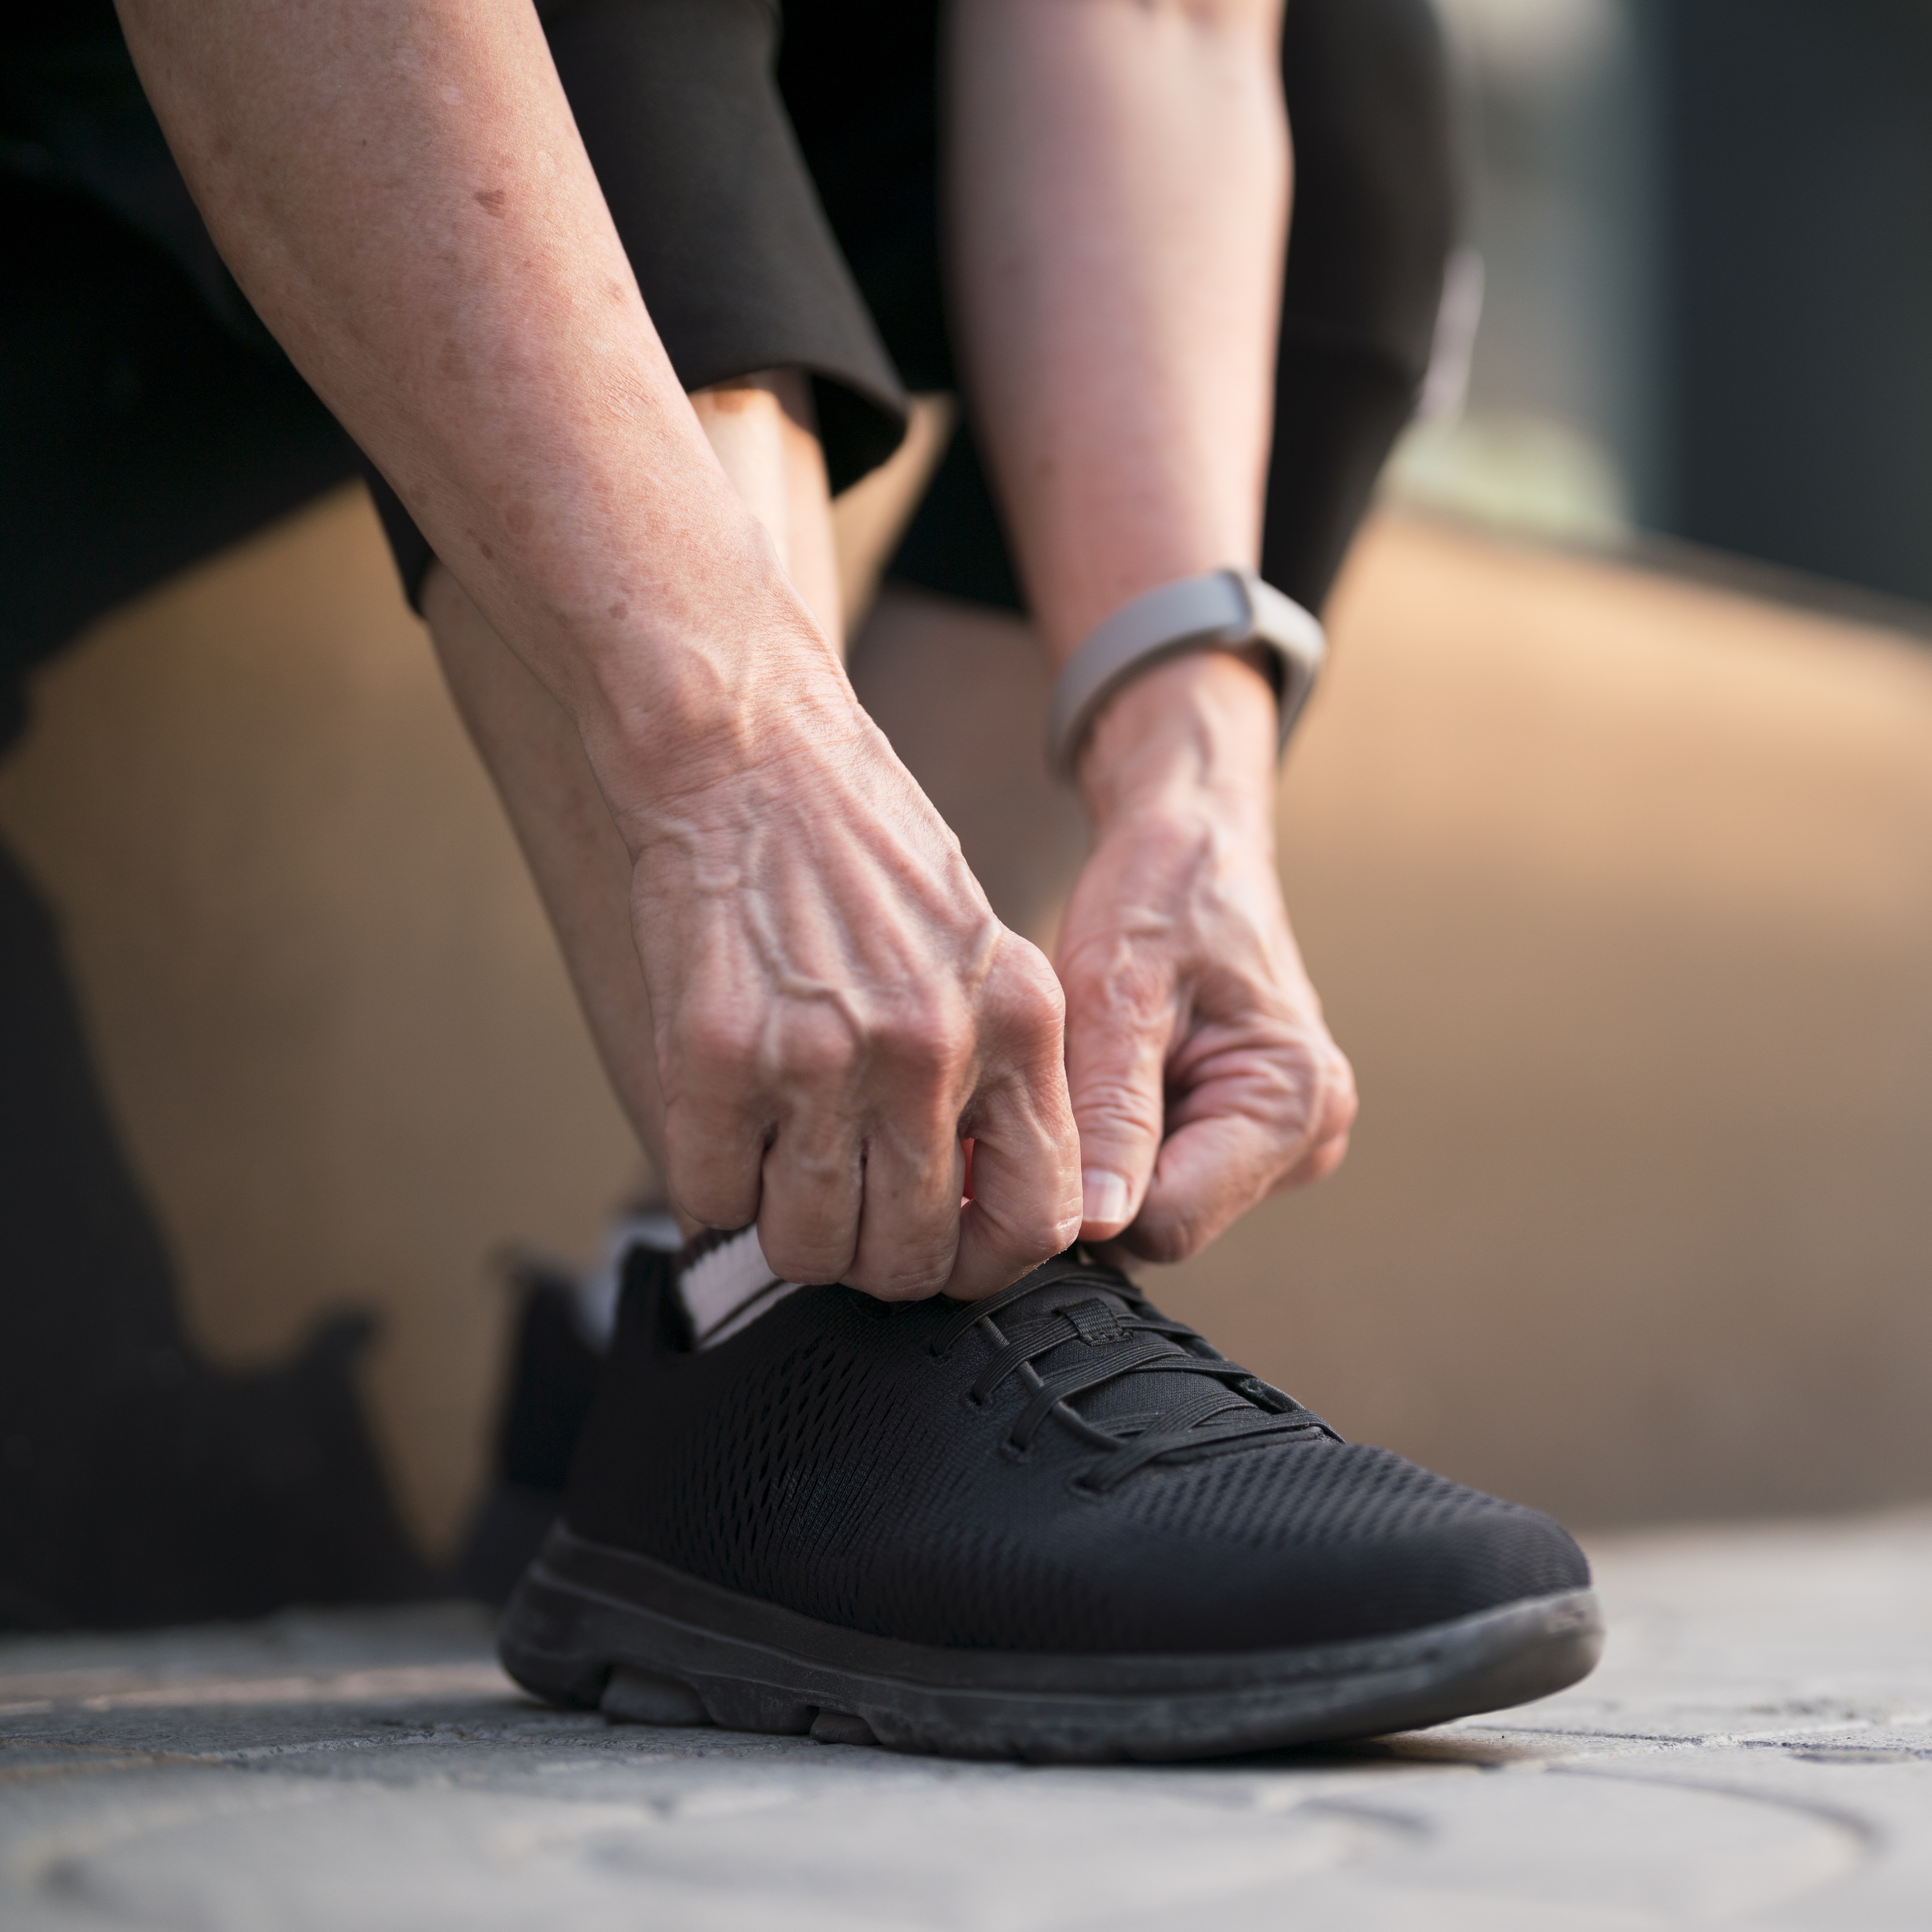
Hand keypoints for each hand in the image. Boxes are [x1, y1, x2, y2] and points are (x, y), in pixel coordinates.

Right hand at [608, 619, 1081, 1300]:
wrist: (751, 757)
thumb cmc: (860, 854)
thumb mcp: (980, 953)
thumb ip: (994, 1078)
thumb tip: (974, 1212)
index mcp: (1017, 1024)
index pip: (1037, 1221)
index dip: (983, 1261)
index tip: (944, 1247)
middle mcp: (928, 1049)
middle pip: (908, 1260)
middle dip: (870, 1255)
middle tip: (840, 1202)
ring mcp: (817, 1057)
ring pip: (808, 1249)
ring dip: (785, 1228)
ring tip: (776, 1158)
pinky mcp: (714, 1056)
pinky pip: (710, 1200)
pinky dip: (710, 1187)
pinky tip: (721, 1127)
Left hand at [1056, 651, 1355, 1261]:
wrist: (1194, 843)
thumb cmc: (1160, 892)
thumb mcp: (1117, 989)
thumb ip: (1112, 1113)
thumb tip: (1096, 1225)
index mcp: (1294, 1100)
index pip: (1169, 1222)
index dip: (1086, 1196)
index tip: (1035, 1131)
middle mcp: (1307, 1135)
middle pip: (1165, 1223)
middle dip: (1097, 1171)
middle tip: (1060, 1082)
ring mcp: (1286, 1141)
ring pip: (1159, 1204)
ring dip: (1108, 1153)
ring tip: (1093, 1068)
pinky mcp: (1252, 1137)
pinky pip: (1167, 1174)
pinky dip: (1124, 1141)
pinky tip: (1114, 1078)